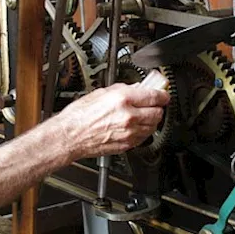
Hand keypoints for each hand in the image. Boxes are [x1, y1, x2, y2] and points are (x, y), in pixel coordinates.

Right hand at [53, 81, 170, 160]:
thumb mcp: (101, 93)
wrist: (70, 135)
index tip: (164, 94)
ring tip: (145, 116)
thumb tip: (136, 88)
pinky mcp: (126, 145)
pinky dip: (143, 132)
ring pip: (153, 127)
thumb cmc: (79, 115)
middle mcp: (129, 116)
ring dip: (152, 121)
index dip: (163, 94)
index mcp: (123, 99)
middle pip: (158, 113)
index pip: (154, 96)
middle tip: (154, 105)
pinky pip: (143, 138)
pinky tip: (136, 127)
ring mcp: (129, 133)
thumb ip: (123, 90)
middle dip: (158, 108)